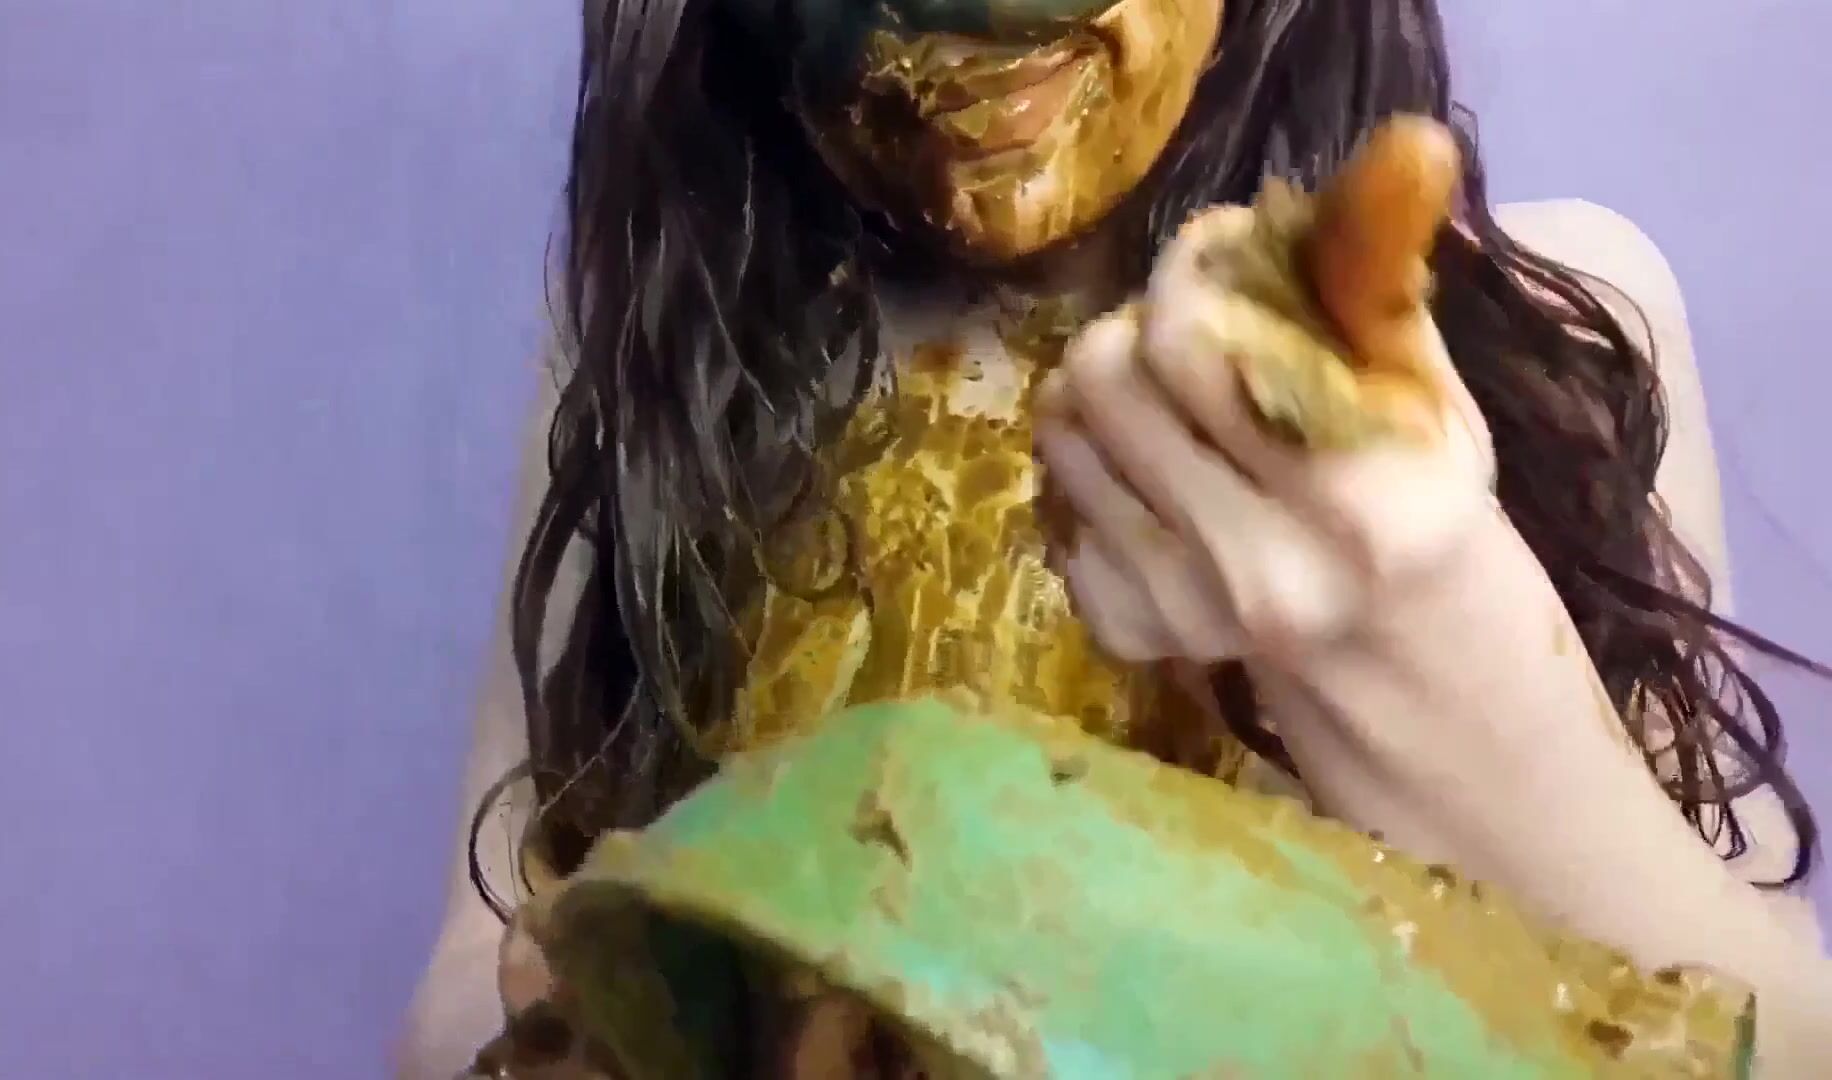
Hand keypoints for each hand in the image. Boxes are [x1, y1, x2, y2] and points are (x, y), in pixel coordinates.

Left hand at [1035, 117, 1494, 667]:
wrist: (1388, 647)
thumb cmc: (1413, 494)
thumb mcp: (1427, 390)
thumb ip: (1379, 286)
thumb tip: (1389, 148)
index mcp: (1359, 503)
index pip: (1198, 343)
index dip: (1187, 270)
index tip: (1211, 251)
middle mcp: (1260, 567)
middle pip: (1108, 376)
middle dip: (1135, 322)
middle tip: (1178, 324)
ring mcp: (1179, 608)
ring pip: (1062, 428)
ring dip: (1100, 385)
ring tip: (1159, 391)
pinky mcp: (1122, 626)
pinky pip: (1055, 495)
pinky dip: (1092, 462)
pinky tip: (1150, 470)